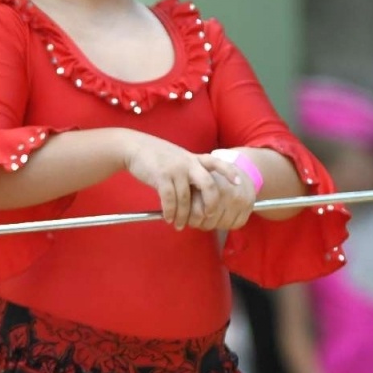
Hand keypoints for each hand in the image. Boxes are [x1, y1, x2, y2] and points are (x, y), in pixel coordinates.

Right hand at [120, 132, 234, 230]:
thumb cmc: (156, 156)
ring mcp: (176, 169)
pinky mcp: (161, 176)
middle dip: (211, 204)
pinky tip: (168, 218)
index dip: (229, 173)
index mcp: (194, 159)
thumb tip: (197, 196)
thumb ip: (190, 172)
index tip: (238, 183)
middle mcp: (188, 163)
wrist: (134, 147)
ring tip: (179, 225)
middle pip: (208, 185)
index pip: (217, 163)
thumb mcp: (178, 159)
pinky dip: (170, 212)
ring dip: (183, 216)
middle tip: (208, 217)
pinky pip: (170, 199)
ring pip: (186, 199)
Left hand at [186, 164, 256, 232]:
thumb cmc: (213, 176)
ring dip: (212, 225)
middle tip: (195, 221)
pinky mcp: (249, 206)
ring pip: (221, 225)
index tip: (185, 218)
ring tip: (207, 219)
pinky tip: (221, 218)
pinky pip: (235, 225)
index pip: (197, 213)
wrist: (241, 168)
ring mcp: (239, 200)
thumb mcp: (197, 177)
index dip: (189, 219)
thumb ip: (187, 192)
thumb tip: (174, 213)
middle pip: (208, 222)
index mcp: (209, 183)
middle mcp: (226, 192)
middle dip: (199, 224)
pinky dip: (226, 224)